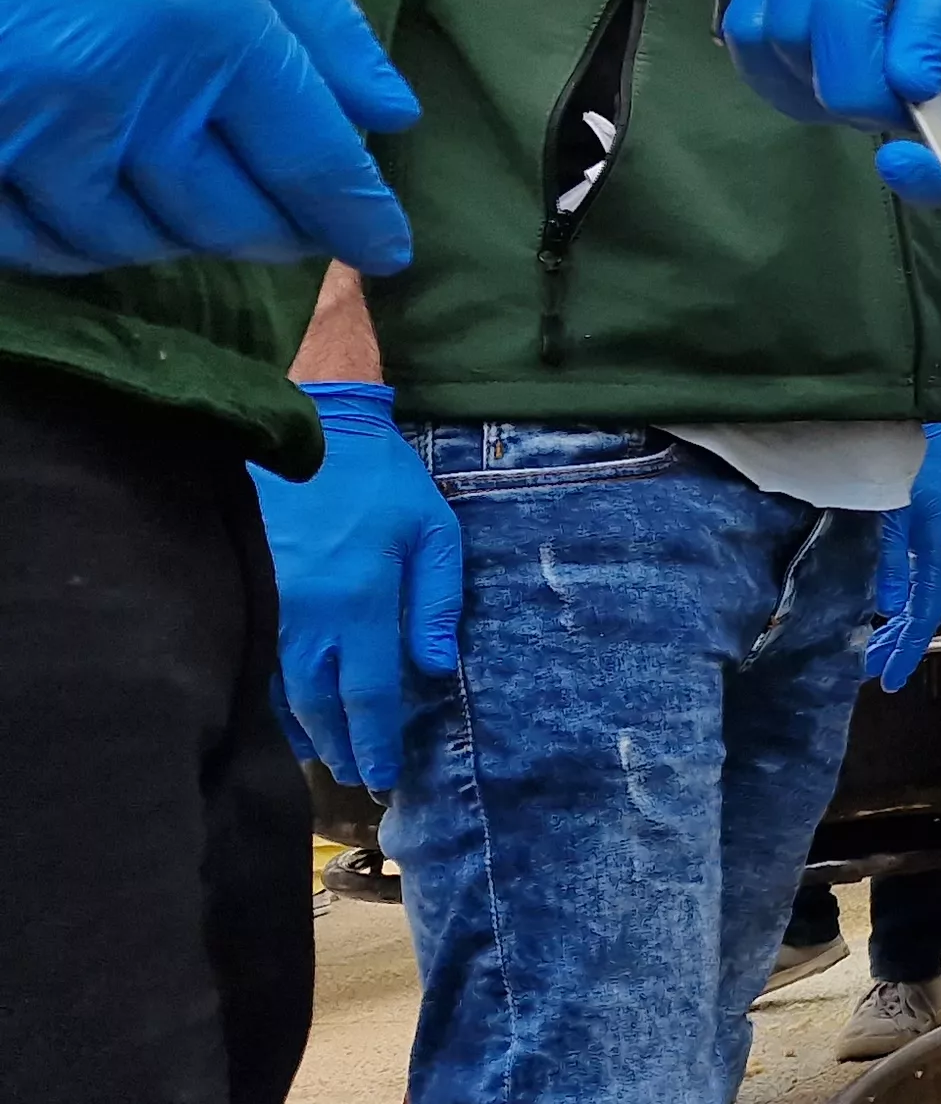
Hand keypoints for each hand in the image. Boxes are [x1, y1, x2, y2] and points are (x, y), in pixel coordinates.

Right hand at [0, 0, 418, 274]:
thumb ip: (309, 7)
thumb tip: (390, 111)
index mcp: (205, 23)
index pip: (310, 161)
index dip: (356, 218)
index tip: (385, 249)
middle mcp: (120, 93)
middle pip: (224, 217)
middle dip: (274, 231)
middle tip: (294, 224)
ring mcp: (23, 129)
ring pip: (125, 240)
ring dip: (176, 237)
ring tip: (199, 211)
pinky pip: (25, 239)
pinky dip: (73, 241)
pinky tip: (93, 214)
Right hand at [252, 383, 460, 788]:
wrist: (311, 426)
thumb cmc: (381, 480)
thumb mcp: (433, 533)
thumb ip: (435, 603)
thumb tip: (432, 669)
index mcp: (359, 603)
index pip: (366, 695)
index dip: (374, 741)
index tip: (382, 776)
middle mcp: (307, 615)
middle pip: (319, 704)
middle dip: (339, 746)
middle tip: (356, 776)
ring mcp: (268, 603)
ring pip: (282, 689)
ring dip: (304, 727)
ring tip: (325, 754)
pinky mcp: (243, 587)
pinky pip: (257, 657)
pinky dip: (273, 692)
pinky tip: (286, 709)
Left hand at [663, 0, 940, 207]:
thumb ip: (940, 4)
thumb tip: (918, 83)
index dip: (932, 175)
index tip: (897, 157)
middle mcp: (904, 95)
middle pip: (856, 96)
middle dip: (853, 14)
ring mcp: (832, 89)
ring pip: (795, 47)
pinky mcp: (771, 71)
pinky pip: (750, 35)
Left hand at [866, 423, 940, 689]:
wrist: (926, 426)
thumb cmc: (908, 463)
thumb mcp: (895, 513)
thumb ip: (893, 558)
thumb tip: (889, 606)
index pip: (925, 612)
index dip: (908, 647)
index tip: (888, 679)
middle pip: (926, 609)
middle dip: (902, 641)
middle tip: (874, 671)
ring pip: (925, 597)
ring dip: (902, 624)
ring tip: (877, 651)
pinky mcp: (938, 535)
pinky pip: (925, 581)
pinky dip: (908, 603)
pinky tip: (893, 614)